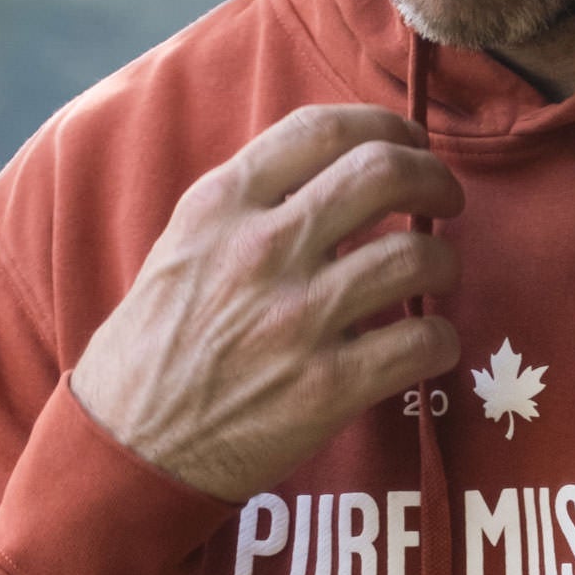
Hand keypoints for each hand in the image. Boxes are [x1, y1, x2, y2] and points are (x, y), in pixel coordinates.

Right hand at [70, 102, 464, 502]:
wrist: (129, 449)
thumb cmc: (151, 353)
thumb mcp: (179, 252)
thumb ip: (245, 211)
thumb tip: (324, 182)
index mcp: (220, 206)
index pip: (323, 130)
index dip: (384, 126)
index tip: (407, 143)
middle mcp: (262, 250)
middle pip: (383, 173)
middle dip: (433, 178)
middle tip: (445, 200)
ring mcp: (298, 319)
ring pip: (417, 255)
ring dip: (444, 262)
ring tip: (438, 275)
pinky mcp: (329, 387)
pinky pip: (423, 342)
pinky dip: (442, 341)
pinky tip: (430, 346)